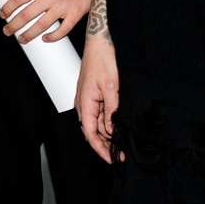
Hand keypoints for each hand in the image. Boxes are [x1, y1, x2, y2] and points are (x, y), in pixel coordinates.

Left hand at [0, 0, 94, 43]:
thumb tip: (19, 5)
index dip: (8, 8)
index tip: (2, 14)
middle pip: (27, 14)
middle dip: (14, 25)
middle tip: (7, 31)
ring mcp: (64, 6)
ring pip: (42, 25)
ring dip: (29, 34)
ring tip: (21, 39)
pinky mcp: (76, 14)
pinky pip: (62, 30)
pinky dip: (52, 37)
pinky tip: (45, 39)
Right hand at [76, 29, 119, 162]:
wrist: (99, 44)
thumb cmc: (103, 61)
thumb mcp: (111, 87)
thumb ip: (111, 110)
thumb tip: (111, 129)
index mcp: (84, 103)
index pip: (89, 132)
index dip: (99, 148)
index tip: (110, 159)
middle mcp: (83, 104)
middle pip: (91, 131)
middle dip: (104, 145)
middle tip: (120, 156)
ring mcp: (87, 100)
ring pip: (96, 124)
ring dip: (107, 136)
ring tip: (121, 145)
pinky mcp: (93, 96)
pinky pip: (98, 115)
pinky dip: (107, 125)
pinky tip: (117, 129)